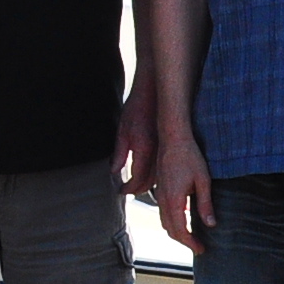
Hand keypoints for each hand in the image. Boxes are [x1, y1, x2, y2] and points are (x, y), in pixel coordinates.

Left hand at [113, 82, 159, 199]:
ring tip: (137, 186)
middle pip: (150, 182)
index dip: (129, 188)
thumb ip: (119, 153)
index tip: (121, 191)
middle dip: (138, 190)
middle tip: (127, 191)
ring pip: (159, 176)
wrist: (155, 92)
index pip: (137, 179)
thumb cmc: (136, 108)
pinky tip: (149, 173)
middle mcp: (157, 152)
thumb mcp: (122, 131)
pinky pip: (163, 166)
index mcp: (143, 149)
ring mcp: (165, 149)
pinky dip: (156, 174)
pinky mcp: (169, 145)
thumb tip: (115, 171)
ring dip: (148, 184)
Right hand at [154, 130, 215, 250]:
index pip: (180, 230)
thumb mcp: (203, 181)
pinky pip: (163, 211)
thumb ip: (205, 204)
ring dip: (177, 232)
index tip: (201, 249)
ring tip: (191, 236)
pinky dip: (172, 221)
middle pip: (170, 229)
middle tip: (198, 247)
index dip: (190, 243)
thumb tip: (210, 224)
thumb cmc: (189, 156)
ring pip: (164, 221)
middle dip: (184, 241)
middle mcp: (162, 200)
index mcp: (173, 200)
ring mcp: (159, 194)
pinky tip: (183, 218)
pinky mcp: (159, 188)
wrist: (173, 138)